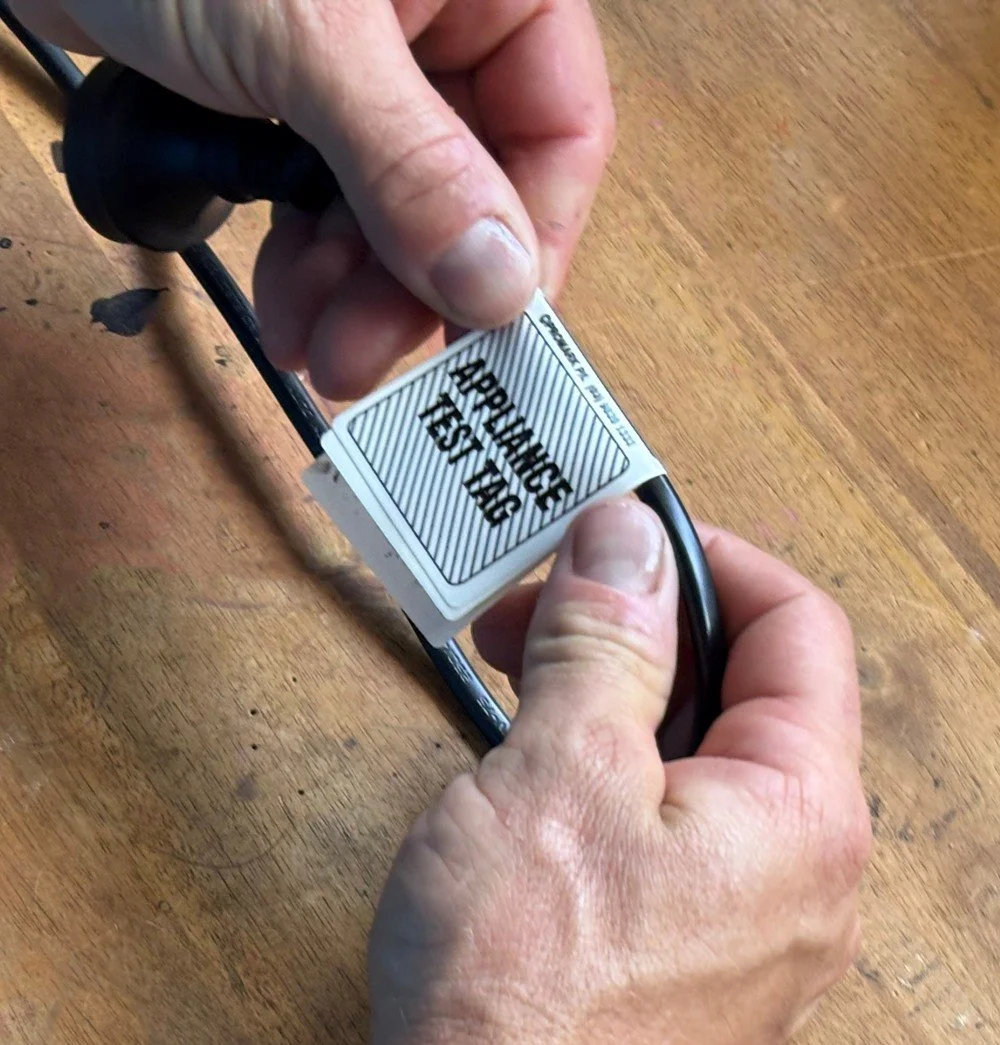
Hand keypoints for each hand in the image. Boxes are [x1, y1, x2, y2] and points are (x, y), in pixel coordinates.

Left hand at [16, 0, 614, 398]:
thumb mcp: (309, 40)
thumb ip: (411, 165)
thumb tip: (498, 284)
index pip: (560, 128)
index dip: (531, 243)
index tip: (492, 336)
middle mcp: (443, 26)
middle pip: (472, 188)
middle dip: (415, 288)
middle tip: (371, 363)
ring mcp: (372, 70)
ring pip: (397, 212)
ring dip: (355, 294)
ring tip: (316, 352)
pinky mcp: (301, 104)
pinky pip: (332, 203)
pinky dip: (309, 260)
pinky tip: (286, 306)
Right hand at [369, 499, 870, 1044]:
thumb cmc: (526, 996)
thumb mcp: (560, 774)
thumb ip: (604, 642)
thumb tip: (625, 537)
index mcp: (801, 811)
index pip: (796, 624)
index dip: (711, 559)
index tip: (625, 532)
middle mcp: (794, 862)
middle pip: (742, 682)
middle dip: (641, 621)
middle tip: (544, 598)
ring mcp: (740, 904)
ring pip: (693, 743)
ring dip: (611, 682)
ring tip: (523, 664)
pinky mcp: (681, 932)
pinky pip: (661, 804)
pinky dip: (603, 751)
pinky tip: (536, 744)